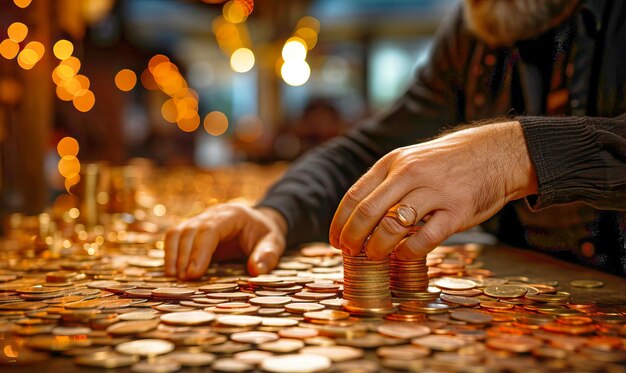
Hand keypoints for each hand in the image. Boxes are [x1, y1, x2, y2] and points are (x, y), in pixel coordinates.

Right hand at [164, 204, 286, 279]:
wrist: (260, 222)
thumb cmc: (266, 234)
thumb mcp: (274, 243)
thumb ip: (267, 255)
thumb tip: (255, 271)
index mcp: (233, 214)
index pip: (210, 229)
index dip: (200, 251)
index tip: (194, 274)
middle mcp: (213, 213)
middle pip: (190, 230)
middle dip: (184, 256)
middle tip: (184, 280)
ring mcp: (201, 218)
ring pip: (177, 231)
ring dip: (173, 254)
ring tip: (175, 277)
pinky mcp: (193, 228)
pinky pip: (175, 236)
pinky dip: (171, 252)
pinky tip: (172, 271)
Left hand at [329, 121, 536, 259]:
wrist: (496, 153)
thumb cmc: (448, 162)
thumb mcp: (411, 159)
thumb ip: (387, 182)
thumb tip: (358, 215)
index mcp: (393, 162)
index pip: (354, 195)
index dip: (339, 222)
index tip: (336, 239)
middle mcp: (409, 174)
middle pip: (366, 213)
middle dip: (352, 238)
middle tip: (349, 252)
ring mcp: (434, 192)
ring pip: (392, 226)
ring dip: (376, 248)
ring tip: (373, 256)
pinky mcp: (457, 211)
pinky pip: (424, 239)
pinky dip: (408, 252)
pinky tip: (404, 255)